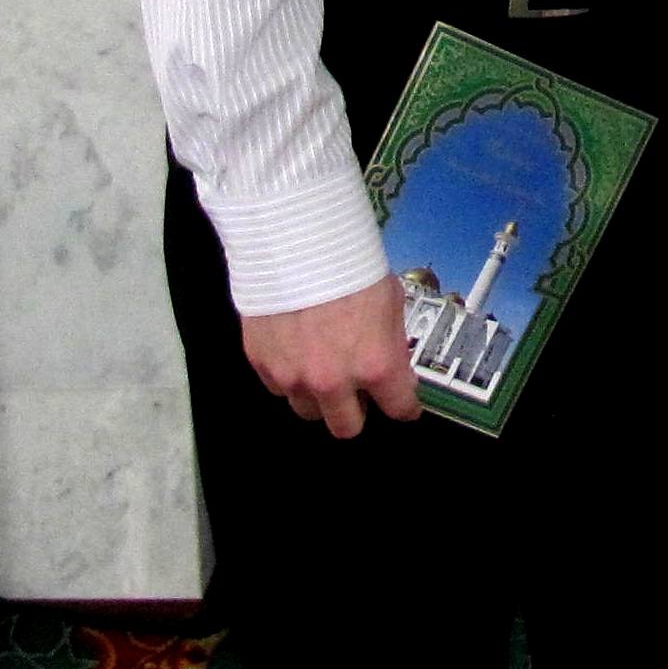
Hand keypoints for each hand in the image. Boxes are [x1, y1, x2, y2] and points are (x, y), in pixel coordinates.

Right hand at [241, 274, 422, 437]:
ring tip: (322, 364)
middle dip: (357, 411)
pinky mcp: (263, 366)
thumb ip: (390, 342)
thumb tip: (392, 363)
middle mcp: (334, 382)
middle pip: (346, 428)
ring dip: (319, 396)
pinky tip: (296, 348)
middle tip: (358, 390)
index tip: (403, 403)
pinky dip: (290, 376)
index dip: (404, 406)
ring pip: (308, 411)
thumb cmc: (350, 263)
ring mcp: (294, 378)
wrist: (297, 240)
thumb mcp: (391, 299)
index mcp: (375, 366)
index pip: (398, 409)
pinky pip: (279, 388)